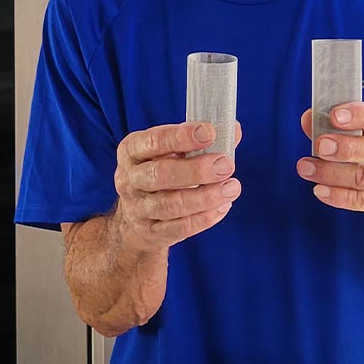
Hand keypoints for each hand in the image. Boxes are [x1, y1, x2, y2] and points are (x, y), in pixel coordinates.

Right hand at [111, 121, 242, 250]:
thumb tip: (233, 130)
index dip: (181, 137)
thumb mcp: (169, 152)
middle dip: (196, 170)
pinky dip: (204, 218)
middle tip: (226, 165)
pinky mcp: (152, 232)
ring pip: (171, 205)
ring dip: (205, 197)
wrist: (135, 218)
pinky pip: (179, 228)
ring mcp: (139, 208)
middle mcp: (130, 179)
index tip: (209, 132)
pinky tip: (223, 206)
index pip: (153, 141)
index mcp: (132, 151)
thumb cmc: (159, 173)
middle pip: (160, 174)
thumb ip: (200, 141)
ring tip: (232, 188)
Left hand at [296, 102, 363, 233]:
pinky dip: (338, 196)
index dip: (361, 115)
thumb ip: (344, 123)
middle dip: (347, 148)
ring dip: (332, 173)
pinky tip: (320, 189)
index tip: (335, 116)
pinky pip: (363, 201)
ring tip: (307, 167)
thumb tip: (309, 119)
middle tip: (321, 146)